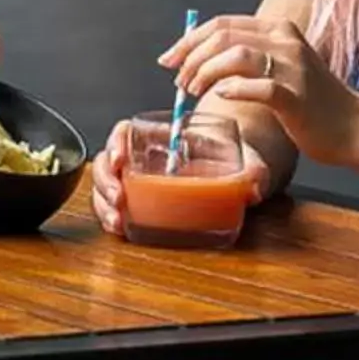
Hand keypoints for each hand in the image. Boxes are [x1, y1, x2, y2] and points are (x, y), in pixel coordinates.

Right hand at [87, 118, 278, 236]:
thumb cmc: (230, 159)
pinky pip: (112, 206)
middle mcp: (144, 157)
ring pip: (105, 185)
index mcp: (161, 137)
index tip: (121, 159)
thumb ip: (253, 170)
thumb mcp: (244, 158)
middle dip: (105, 180)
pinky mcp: (137, 202)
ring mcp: (137, 180)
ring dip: (103, 203)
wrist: (230, 175)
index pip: (126, 131)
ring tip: (117, 220)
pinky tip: (118, 228)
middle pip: (108, 161)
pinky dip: (110, 217)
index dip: (116, 142)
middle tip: (119, 198)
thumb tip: (254, 186)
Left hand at [164, 14, 358, 168]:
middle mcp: (285, 41)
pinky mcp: (297, 96)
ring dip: (206, 72)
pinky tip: (221, 97)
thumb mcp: (281, 68)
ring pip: (236, 54)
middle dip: (191, 57)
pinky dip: (234, 89)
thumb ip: (249, 59)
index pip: (221, 24)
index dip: (189, 40)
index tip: (169, 59)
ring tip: (194, 90)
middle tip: (180, 81)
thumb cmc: (312, 102)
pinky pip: (259, 86)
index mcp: (277, 30)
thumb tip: (201, 62)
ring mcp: (293, 67)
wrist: (354, 126)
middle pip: (223, 36)